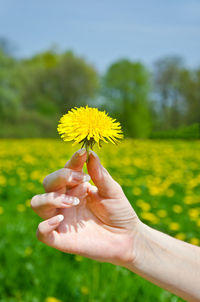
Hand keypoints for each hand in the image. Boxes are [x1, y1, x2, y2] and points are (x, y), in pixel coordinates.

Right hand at [31, 149, 140, 265]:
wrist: (127, 239)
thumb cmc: (120, 212)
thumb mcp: (113, 191)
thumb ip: (100, 175)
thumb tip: (91, 153)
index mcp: (77, 187)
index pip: (67, 169)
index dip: (73, 161)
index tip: (83, 153)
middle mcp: (65, 200)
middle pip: (48, 182)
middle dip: (61, 177)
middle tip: (82, 179)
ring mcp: (61, 219)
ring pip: (37, 203)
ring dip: (51, 198)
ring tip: (73, 202)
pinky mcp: (61, 239)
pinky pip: (41, 232)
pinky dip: (45, 225)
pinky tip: (59, 219)